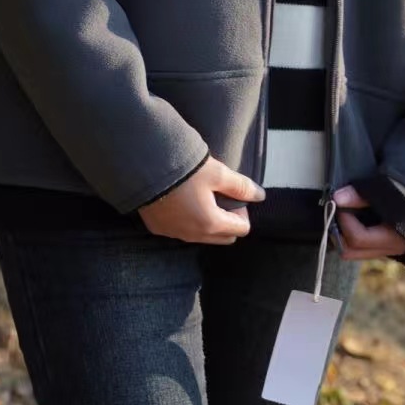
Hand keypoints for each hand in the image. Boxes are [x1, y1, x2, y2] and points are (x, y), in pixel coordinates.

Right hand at [138, 155, 265, 244]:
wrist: (144, 167)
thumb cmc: (184, 169)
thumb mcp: (217, 173)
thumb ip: (240, 186)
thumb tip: (260, 196)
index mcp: (210, 223)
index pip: (241, 229)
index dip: (243, 211)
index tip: (232, 194)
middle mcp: (192, 235)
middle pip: (223, 237)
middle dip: (229, 220)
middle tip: (221, 195)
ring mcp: (173, 233)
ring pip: (203, 236)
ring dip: (209, 221)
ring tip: (202, 196)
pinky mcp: (158, 228)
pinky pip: (182, 231)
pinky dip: (188, 221)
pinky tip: (183, 200)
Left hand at [332, 185, 404, 260]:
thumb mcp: (386, 190)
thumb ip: (361, 195)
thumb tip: (336, 198)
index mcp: (394, 238)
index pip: (358, 238)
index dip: (345, 221)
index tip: (340, 203)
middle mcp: (390, 250)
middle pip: (351, 252)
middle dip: (339, 232)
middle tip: (337, 213)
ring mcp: (388, 251)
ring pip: (355, 252)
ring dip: (345, 235)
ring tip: (346, 214)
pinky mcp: (385, 246)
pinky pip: (362, 247)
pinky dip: (354, 235)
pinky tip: (356, 218)